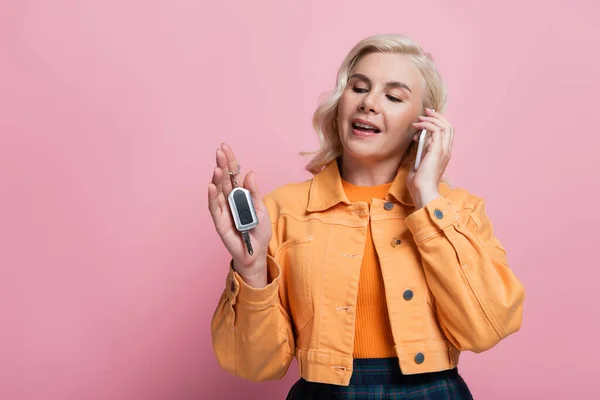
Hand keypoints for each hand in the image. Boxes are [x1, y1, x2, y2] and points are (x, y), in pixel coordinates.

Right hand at [208, 143, 271, 286]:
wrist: (256, 253)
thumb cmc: (258, 231)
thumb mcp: (260, 209)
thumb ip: (253, 192)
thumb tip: (250, 173)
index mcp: (241, 195)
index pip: (234, 174)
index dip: (230, 161)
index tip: (225, 147)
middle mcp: (229, 200)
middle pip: (225, 179)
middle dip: (222, 165)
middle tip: (219, 151)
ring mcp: (223, 210)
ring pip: (218, 191)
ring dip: (217, 179)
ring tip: (217, 167)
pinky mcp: (219, 222)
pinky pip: (214, 208)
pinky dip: (212, 197)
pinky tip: (211, 186)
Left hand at [406, 108, 453, 208]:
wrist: (422, 192)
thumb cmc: (419, 184)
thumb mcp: (418, 164)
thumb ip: (420, 153)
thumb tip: (416, 142)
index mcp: (443, 155)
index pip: (445, 134)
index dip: (437, 124)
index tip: (424, 120)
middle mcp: (446, 151)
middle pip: (448, 127)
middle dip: (437, 117)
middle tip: (426, 111)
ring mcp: (443, 150)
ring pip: (445, 126)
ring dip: (432, 119)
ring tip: (421, 117)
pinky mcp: (437, 150)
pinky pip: (436, 130)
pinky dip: (427, 125)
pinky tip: (418, 126)